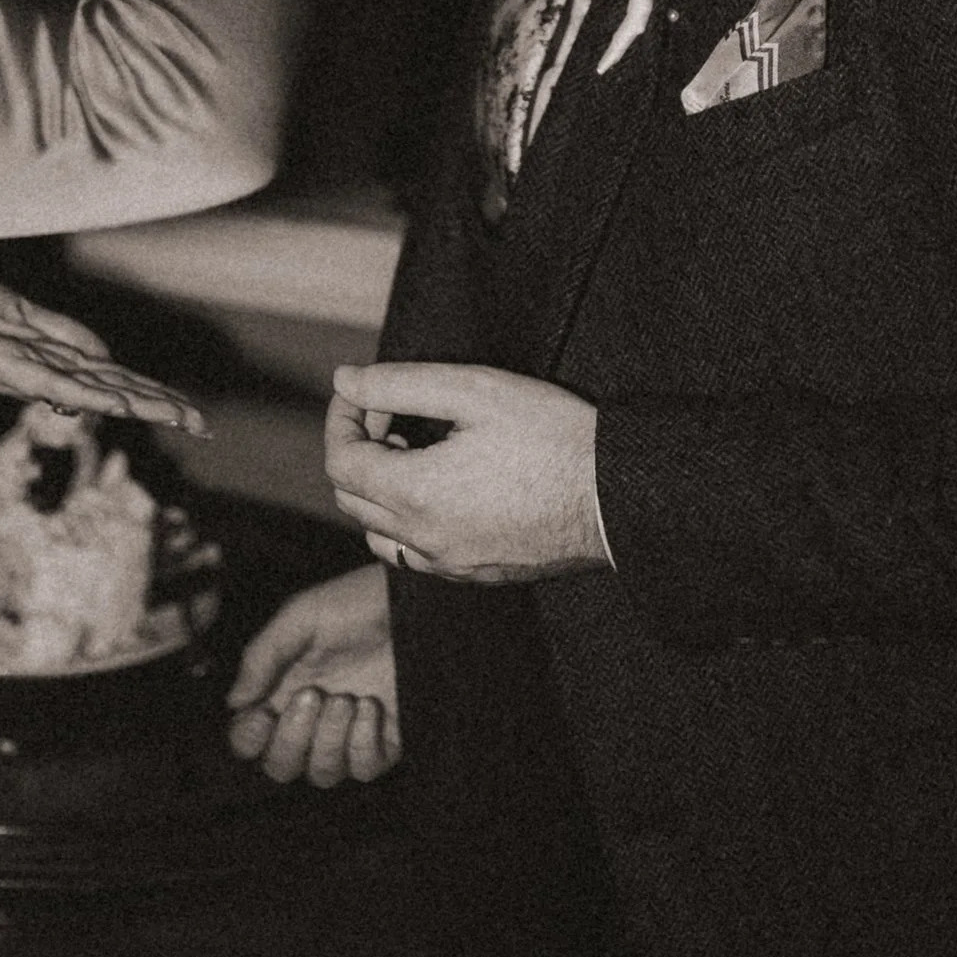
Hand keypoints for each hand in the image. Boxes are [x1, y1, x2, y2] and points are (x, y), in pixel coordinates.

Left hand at [0, 268, 203, 436]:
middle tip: (202, 425)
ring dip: (140, 403)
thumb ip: (60, 333)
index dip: (147, 390)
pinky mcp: (10, 368)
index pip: (109, 376)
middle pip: (113, 388)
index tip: (183, 408)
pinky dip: (92, 394)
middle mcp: (44, 370)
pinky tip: (121, 405)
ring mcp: (30, 371)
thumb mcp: (14, 311)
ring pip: (96, 389)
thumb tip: (104, 358)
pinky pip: (59, 382)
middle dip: (157, 404)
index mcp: (47, 357)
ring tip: (180, 418)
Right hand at [224, 565, 398, 783]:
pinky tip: (370, 707)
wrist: (412, 601)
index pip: (249, 741)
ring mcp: (348, 733)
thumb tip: (235, 702)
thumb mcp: (301, 616)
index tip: (262, 714)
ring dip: (330, 739)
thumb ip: (263, 656)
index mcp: (282, 691)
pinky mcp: (385, 740)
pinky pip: (365, 769)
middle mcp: (311, 720)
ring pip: (323, 774)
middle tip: (312, 695)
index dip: (248, 739)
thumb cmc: (354, 603)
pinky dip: (363, 743)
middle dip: (292, 740)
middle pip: (282, 767)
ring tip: (346, 698)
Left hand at [325, 362, 610, 582]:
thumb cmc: (550, 434)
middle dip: (359, 448)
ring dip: (379, 490)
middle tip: (394, 411)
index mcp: (417, 495)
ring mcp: (451, 564)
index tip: (364, 391)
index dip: (342, 418)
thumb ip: (400, 384)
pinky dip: (409, 521)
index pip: (340, 463)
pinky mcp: (477, 574)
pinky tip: (444, 487)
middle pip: (352, 500)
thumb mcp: (473, 389)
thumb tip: (346, 381)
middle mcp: (425, 541)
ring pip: (380, 534)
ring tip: (417, 450)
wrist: (616, 495)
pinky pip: (417, 554)